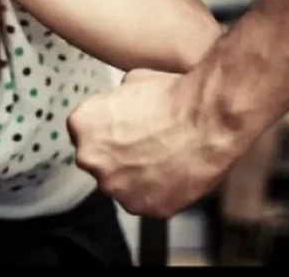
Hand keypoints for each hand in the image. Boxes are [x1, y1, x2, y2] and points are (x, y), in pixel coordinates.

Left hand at [67, 69, 246, 218]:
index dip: (108, 131)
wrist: (207, 119)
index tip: (127, 128)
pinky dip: (159, 192)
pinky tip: (175, 172)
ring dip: (137, 176)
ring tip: (165, 157)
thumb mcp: (132, 80)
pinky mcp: (143, 207)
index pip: (85, 133)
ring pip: (122, 185)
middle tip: (147, 143)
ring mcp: (116, 187)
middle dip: (119, 155)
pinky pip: (147, 202)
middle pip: (100, 161)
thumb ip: (115, 100)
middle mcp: (90, 159)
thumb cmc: (173, 96)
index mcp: (81, 125)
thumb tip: (121, 103)